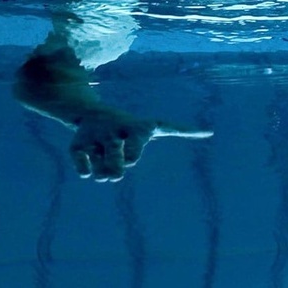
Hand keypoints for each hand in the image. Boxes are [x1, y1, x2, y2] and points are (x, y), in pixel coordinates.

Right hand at [69, 109, 211, 181]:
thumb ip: (182, 130)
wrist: (92, 113)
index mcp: (135, 128)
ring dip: (103, 173)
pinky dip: (86, 171)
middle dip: (114, 169)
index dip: (132, 152)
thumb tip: (210, 132)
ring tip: (105, 169)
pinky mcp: (77, 144)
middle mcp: (114, 131)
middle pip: (115, 157)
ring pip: (99, 166)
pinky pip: (81, 166)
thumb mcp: (156, 126)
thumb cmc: (132, 127)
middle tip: (116, 173)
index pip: (135, 140)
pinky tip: (89, 168)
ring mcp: (94, 137)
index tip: (132, 159)